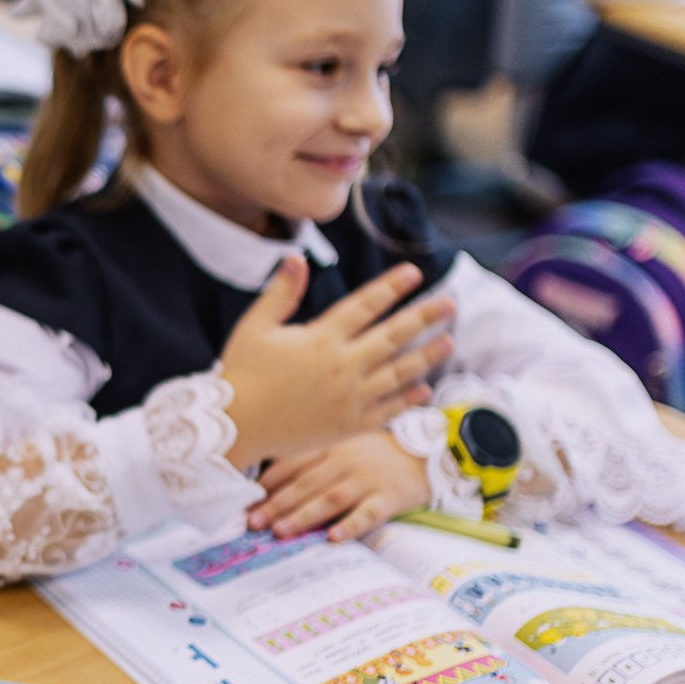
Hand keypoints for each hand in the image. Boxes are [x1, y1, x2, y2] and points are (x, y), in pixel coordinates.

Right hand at [216, 259, 455, 467]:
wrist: (234, 427)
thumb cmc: (241, 373)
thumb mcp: (254, 326)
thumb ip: (281, 292)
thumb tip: (295, 256)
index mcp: (321, 337)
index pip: (366, 305)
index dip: (392, 287)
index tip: (415, 273)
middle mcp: (342, 365)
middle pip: (393, 335)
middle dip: (424, 316)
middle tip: (450, 303)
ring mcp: (349, 397)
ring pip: (399, 372)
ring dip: (427, 356)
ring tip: (448, 342)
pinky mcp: (348, 425)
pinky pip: (388, 410)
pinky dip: (408, 398)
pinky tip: (424, 388)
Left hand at [247, 431, 430, 542]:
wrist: (426, 451)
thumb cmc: (373, 453)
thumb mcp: (340, 445)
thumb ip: (308, 458)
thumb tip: (263, 484)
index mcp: (329, 446)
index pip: (290, 464)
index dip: (265, 484)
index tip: (242, 503)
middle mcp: (344, 460)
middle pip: (304, 483)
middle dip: (275, 504)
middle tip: (252, 523)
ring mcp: (367, 478)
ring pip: (330, 497)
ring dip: (303, 515)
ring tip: (280, 531)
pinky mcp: (389, 497)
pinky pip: (368, 512)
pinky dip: (350, 525)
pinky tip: (333, 538)